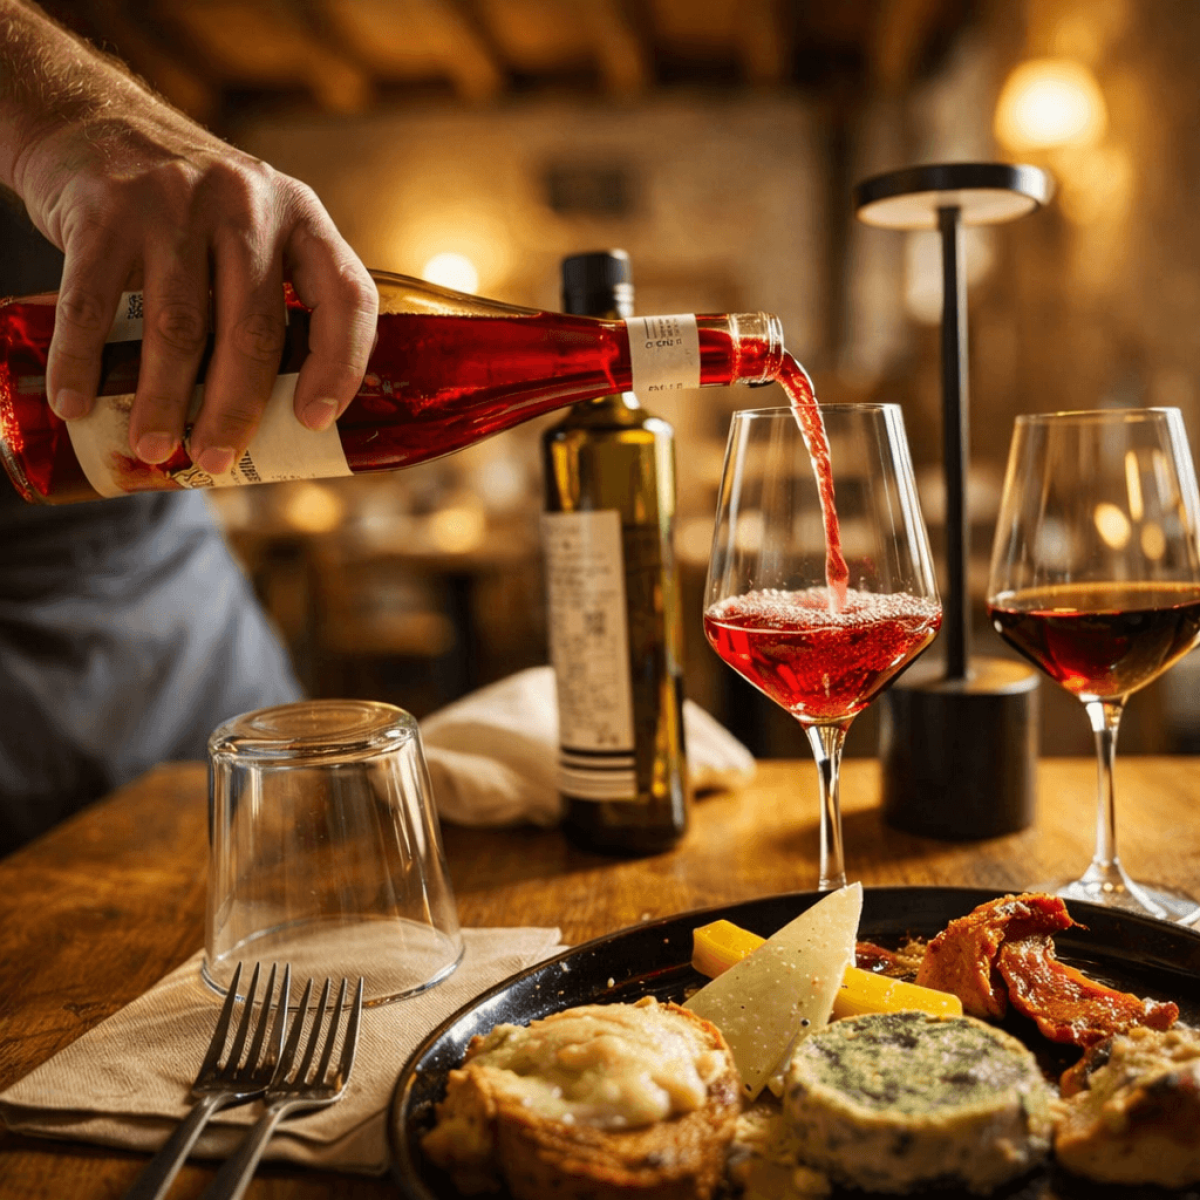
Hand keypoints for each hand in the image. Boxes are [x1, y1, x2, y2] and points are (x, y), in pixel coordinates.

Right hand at [4, 12, 376, 472]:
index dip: (340, 365)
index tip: (316, 420)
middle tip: (217, 460)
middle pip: (252, 330)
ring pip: (178, 327)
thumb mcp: (257, 234)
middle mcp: (247, 205)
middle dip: (235, 409)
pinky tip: (77, 404)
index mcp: (302, 218)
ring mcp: (174, 203)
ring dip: (164, 400)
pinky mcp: (104, 211)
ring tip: (154, 447)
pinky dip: (82, 362)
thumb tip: (283, 425)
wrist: (100, 124)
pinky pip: (93, 304)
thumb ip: (275, 303)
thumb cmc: (194, 212)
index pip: (346, 297)